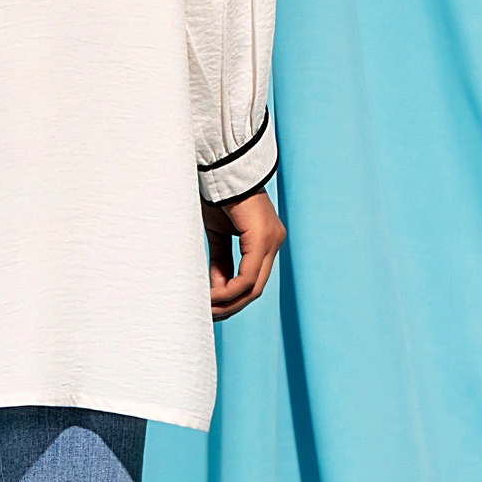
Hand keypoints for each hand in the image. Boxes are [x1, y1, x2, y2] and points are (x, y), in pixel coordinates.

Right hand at [202, 188, 285, 320]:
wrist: (220, 167)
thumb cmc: (217, 194)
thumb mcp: (218, 234)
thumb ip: (221, 261)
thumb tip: (217, 290)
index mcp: (264, 240)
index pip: (252, 279)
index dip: (231, 297)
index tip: (209, 305)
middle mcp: (274, 242)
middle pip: (255, 288)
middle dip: (231, 305)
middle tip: (209, 315)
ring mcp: (272, 241)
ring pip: (254, 287)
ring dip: (229, 302)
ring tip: (207, 309)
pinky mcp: (263, 239)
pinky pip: (248, 276)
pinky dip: (229, 290)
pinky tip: (212, 295)